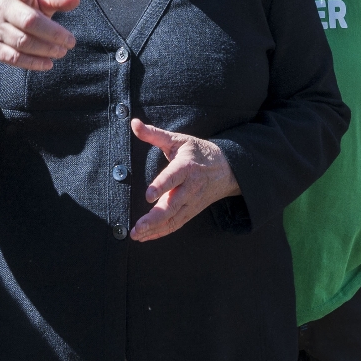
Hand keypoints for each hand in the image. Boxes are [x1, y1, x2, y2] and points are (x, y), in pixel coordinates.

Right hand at [0, 0, 78, 73]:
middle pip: (28, 20)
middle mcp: (0, 7)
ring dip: (45, 49)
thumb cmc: (19, 12)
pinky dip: (33, 62)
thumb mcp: (35, 2)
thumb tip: (75, 0)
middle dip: (52, 32)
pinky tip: (48, 64)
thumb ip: (55, 0)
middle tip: (71, 41)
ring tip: (62, 52)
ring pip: (22, 41)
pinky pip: (13, 57)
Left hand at [130, 120, 239, 240]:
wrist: (227, 169)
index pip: (173, 177)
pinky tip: (146, 237)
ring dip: (155, 229)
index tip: (148, 195)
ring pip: (173, 219)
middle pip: (172, 205)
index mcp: (186, 167)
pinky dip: (161, 232)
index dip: (161, 186)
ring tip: (136, 235)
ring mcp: (191, 202)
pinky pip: (176, 224)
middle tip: (137, 227)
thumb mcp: (178, 139)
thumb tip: (134, 123)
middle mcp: (190, 187)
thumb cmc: (198, 152)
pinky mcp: (191, 211)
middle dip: (154, 218)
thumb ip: (154, 134)